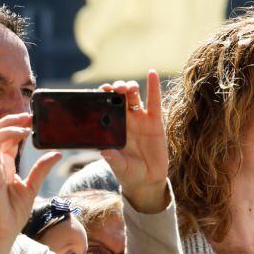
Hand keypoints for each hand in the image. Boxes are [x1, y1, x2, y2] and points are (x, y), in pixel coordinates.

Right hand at [0, 113, 61, 253]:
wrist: (2, 234)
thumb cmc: (12, 214)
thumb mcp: (31, 188)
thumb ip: (41, 169)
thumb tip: (56, 154)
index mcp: (5, 167)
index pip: (9, 140)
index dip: (19, 127)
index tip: (32, 120)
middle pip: (0, 135)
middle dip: (13, 123)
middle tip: (30, 117)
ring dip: (8, 129)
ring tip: (25, 127)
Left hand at [98, 71, 168, 212]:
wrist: (147, 180)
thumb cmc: (129, 173)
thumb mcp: (119, 167)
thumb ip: (113, 160)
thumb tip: (105, 152)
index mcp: (112, 128)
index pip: (105, 108)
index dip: (102, 98)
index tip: (98, 92)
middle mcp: (125, 121)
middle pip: (118, 98)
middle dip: (115, 90)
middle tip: (113, 89)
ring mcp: (140, 119)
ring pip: (133, 96)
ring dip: (129, 87)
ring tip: (127, 88)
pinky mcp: (154, 121)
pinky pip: (154, 101)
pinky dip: (153, 86)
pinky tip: (152, 73)